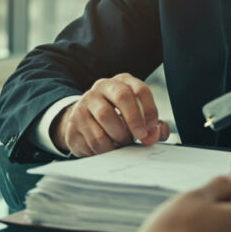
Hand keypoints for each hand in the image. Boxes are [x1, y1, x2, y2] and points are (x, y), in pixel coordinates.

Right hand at [51, 73, 169, 156]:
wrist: (84, 121)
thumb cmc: (117, 117)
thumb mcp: (136, 116)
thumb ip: (152, 125)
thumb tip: (156, 133)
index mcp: (121, 82)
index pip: (140, 89)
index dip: (149, 109)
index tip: (152, 127)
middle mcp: (102, 88)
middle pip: (122, 96)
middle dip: (134, 119)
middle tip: (140, 136)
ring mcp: (85, 103)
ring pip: (105, 118)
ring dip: (119, 136)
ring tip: (124, 143)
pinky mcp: (73, 122)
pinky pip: (92, 138)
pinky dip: (105, 149)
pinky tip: (109, 149)